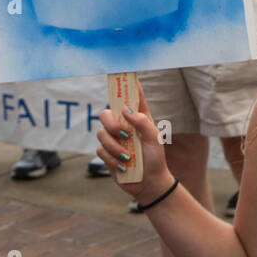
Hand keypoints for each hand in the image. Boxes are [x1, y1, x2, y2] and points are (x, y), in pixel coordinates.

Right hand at [96, 86, 173, 202]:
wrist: (148, 184)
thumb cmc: (156, 160)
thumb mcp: (155, 139)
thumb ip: (143, 123)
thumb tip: (126, 110)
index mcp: (139, 119)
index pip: (132, 98)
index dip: (128, 84)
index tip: (123, 71)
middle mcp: (124, 126)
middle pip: (106, 114)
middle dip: (111, 123)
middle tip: (123, 134)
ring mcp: (114, 140)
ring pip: (101, 134)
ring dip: (115, 147)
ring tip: (128, 157)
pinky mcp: (107, 154)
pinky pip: (100, 150)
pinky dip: (112, 159)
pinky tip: (123, 165)